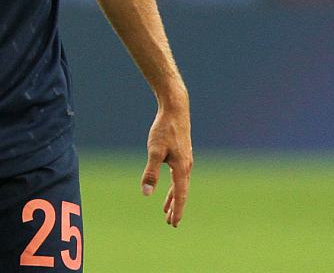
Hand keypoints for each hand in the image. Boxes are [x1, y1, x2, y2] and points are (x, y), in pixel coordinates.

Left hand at [140, 104, 192, 226]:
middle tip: (171, 223)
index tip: (174, 223)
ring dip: (174, 198)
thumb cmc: (164, 129)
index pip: (180, 195)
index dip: (177, 210)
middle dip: (176, 208)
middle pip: (182, 192)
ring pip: (180, 184)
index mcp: (182, 168)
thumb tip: (147, 193)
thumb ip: (151, 172)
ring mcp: (186, 160)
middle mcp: (187, 166)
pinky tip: (169, 187)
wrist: (175, 109)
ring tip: (167, 210)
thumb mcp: (154, 151)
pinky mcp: (182, 154)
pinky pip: (179, 176)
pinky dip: (174, 186)